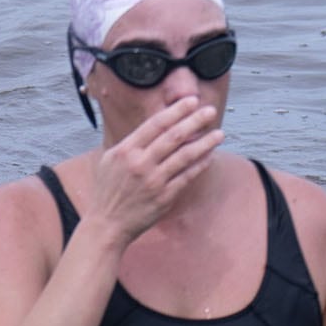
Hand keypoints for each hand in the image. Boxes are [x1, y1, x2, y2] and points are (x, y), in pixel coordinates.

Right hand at [84, 95, 222, 245]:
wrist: (107, 224)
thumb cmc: (108, 190)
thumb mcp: (110, 160)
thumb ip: (131, 144)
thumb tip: (154, 127)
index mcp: (126, 150)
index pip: (155, 124)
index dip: (176, 111)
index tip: (191, 102)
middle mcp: (140, 163)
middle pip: (173, 136)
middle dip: (194, 121)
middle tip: (210, 111)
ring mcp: (154, 180)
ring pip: (184, 156)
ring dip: (204, 143)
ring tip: (219, 133)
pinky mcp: (164, 197)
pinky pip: (187, 177)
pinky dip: (200, 165)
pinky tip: (210, 156)